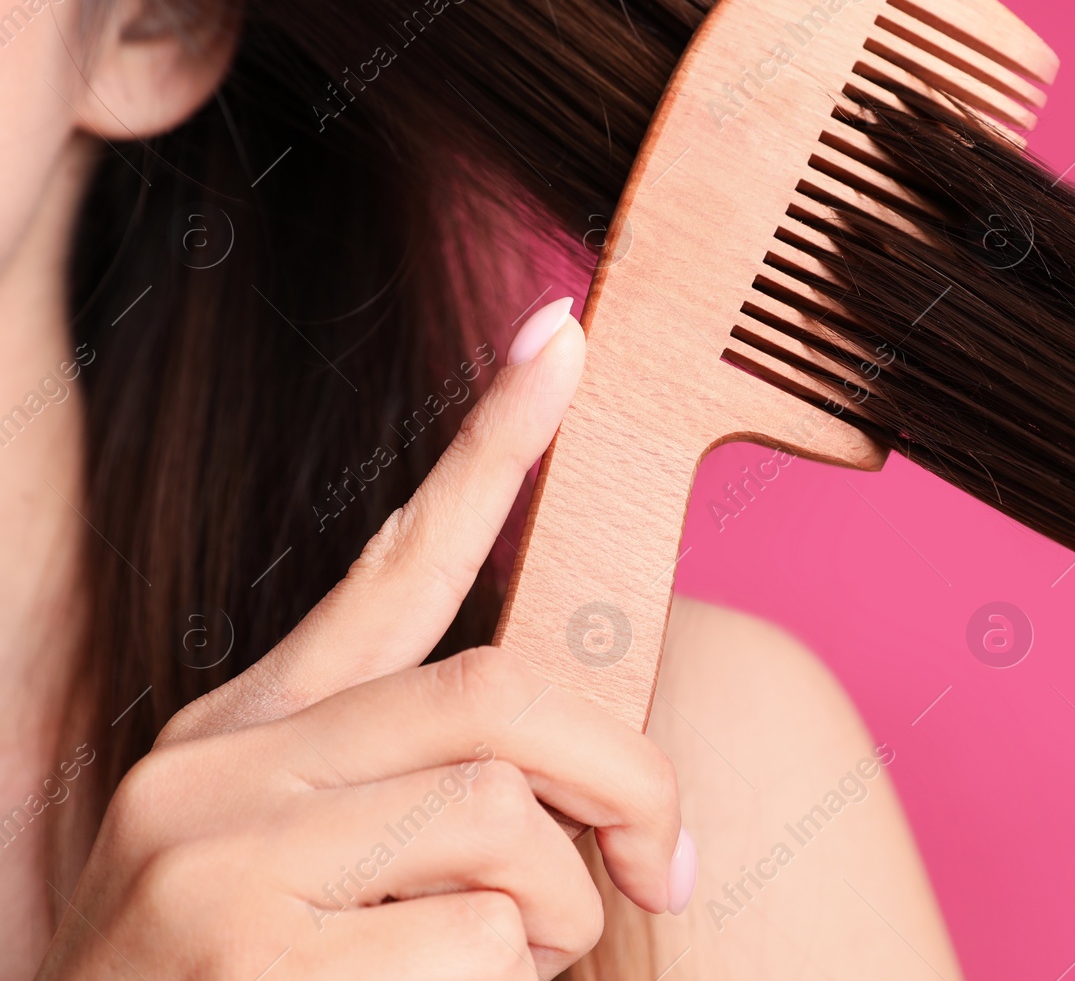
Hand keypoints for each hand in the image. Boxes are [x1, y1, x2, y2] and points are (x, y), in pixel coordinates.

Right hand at [36, 298, 692, 979]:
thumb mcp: (294, 857)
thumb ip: (404, 782)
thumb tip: (557, 767)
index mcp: (249, 730)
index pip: (394, 564)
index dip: (492, 450)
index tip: (566, 345)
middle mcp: (222, 771)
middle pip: (496, 694)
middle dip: (625, 772)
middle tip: (662, 858)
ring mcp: (222, 866)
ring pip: (501, 818)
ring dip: (560, 911)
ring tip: (528, 960)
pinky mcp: (251, 966)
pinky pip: (477, 941)